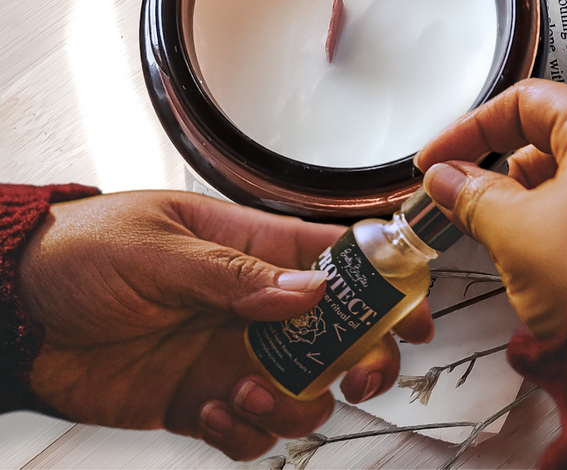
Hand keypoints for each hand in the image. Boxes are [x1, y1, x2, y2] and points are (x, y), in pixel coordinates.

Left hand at [17, 191, 431, 460]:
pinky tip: (208, 413)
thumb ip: (232, 273)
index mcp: (249, 246)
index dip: (382, 281)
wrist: (18, 311)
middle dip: (362, 357)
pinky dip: (246, 434)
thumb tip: (308, 293)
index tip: (413, 313)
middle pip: (337, 331)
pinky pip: (252, 429)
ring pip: (303, 389)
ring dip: (292, 404)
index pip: (334, 257)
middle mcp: (252, 303)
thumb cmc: (83, 252)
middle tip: (359, 378)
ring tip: (243, 391)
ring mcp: (231, 352)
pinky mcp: (204, 398)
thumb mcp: (157, 248)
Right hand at [416, 79, 566, 339]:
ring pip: (560, 182)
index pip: (524, 104)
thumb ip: (471, 195)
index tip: (438, 158)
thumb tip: (446, 179)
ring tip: (494, 235)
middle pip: (541, 143)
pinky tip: (529, 257)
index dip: (469, 129)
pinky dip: (546, 226)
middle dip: (492, 173)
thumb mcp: (517, 231)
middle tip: (458, 200)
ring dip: (517, 204)